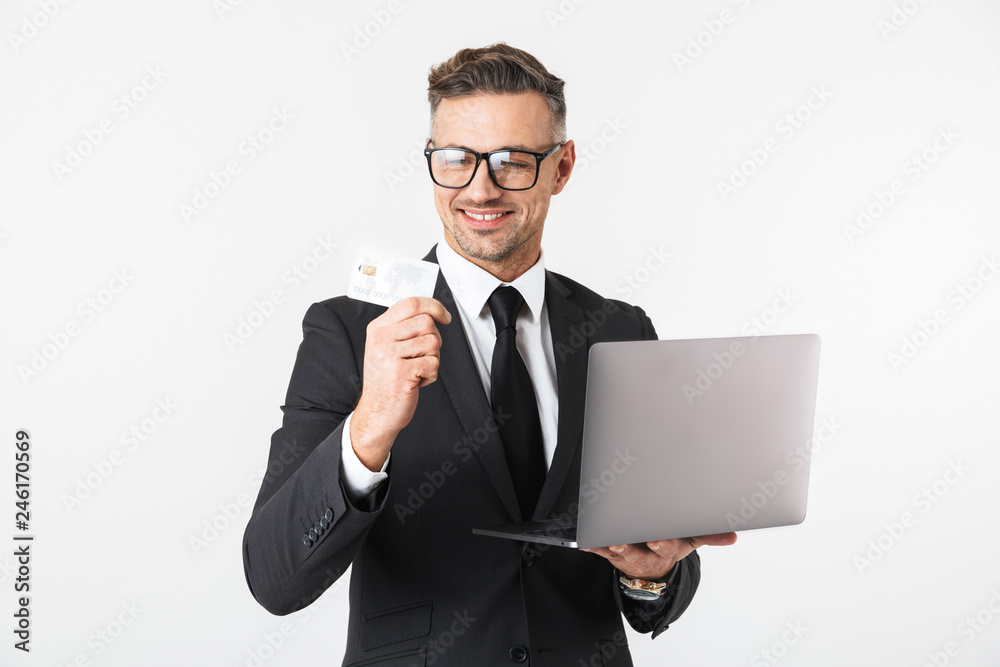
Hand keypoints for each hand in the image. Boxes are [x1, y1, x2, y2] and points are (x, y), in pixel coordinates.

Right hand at [351, 297, 451, 470]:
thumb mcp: (386, 347)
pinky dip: (431, 375)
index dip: (433, 306)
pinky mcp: (402, 373)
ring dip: (432, 359)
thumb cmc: (386, 380)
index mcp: (378, 329)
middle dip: (434, 340)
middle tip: (421, 356)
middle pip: (427, 322)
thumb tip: (433, 311)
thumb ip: (403, 328)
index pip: (411, 303)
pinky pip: (433, 363)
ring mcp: (390, 355)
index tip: (444, 316)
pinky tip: (417, 381)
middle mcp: (381, 339)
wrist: (377, 412)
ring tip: (416, 370)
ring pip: (433, 342)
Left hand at [581, 532, 736, 580]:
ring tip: (605, 542)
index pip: (665, 547)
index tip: (657, 540)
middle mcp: (646, 553)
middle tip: (621, 543)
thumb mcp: (690, 540)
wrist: (652, 567)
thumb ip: (709, 536)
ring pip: (619, 552)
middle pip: (639, 552)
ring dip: (612, 547)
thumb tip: (732, 536)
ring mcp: (629, 554)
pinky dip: (592, 545)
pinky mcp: (612, 553)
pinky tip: (585, 541)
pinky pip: (600, 549)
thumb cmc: (671, 544)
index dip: (661, 544)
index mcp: (666, 548)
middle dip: (630, 548)